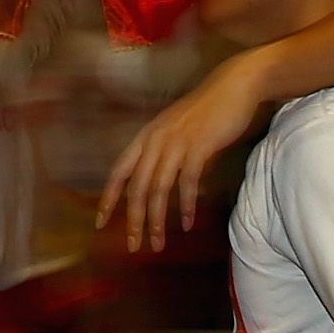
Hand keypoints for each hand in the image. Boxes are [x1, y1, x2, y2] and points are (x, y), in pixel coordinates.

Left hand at [101, 58, 266, 252]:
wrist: (233, 86)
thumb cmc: (205, 110)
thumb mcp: (175, 129)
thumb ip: (164, 152)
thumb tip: (159, 182)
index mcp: (146, 136)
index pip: (119, 171)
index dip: (108, 198)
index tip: (100, 222)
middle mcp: (156, 140)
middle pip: (138, 187)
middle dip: (134, 220)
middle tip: (133, 246)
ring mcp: (176, 142)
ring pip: (159, 189)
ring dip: (157, 220)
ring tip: (158, 243)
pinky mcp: (199, 146)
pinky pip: (188, 182)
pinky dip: (186, 205)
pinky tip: (187, 223)